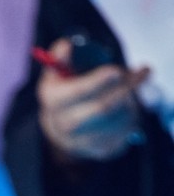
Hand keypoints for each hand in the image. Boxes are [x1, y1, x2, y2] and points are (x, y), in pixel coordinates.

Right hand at [37, 37, 149, 162]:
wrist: (62, 130)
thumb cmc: (64, 93)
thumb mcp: (56, 74)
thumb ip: (60, 58)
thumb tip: (65, 45)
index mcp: (54, 101)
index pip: (77, 93)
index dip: (97, 81)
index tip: (116, 70)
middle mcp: (66, 124)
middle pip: (103, 107)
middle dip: (126, 88)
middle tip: (142, 72)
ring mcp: (85, 141)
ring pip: (119, 117)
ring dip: (132, 98)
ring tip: (132, 86)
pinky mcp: (103, 149)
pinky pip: (127, 129)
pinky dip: (134, 112)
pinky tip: (129, 105)